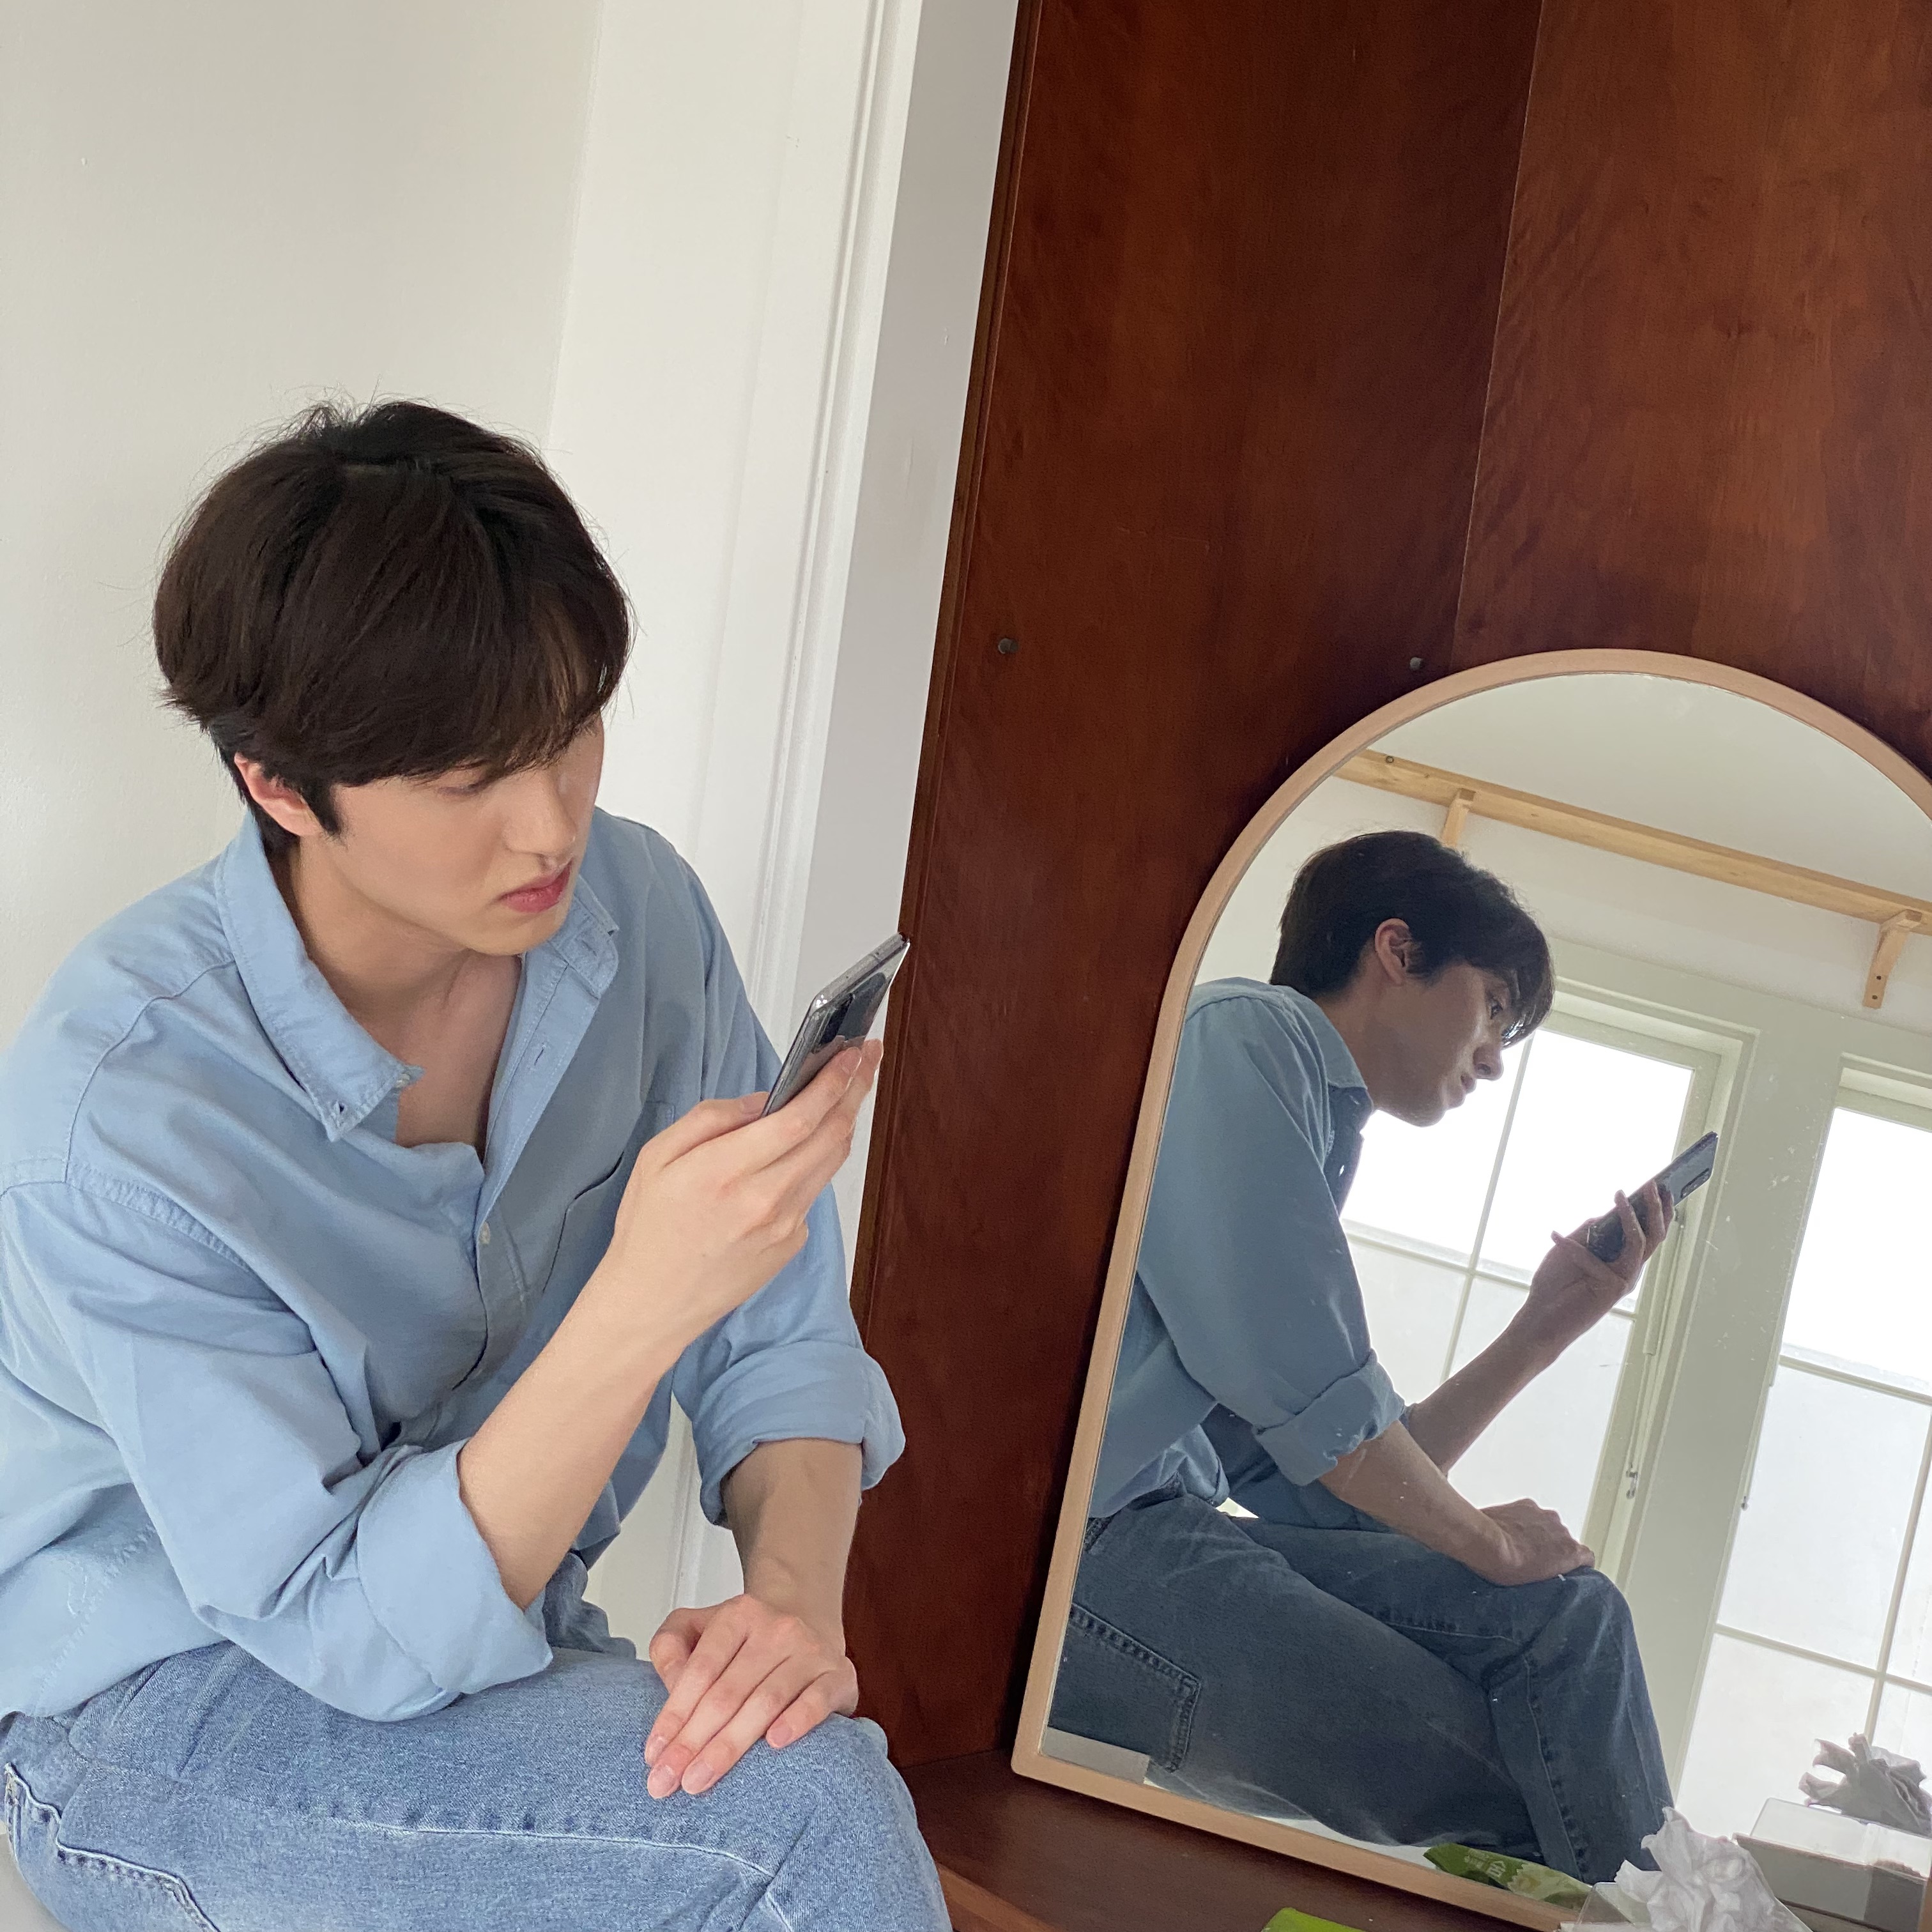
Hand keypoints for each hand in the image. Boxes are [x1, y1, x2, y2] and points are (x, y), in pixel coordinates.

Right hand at [591, 1041, 880, 1357]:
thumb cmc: (649, 1229)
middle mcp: (764, 1200)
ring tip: (850, 1088)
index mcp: (725, 1172)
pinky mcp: (793, 1244)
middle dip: (856, 1089)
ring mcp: (785, 1226)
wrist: (653, 1303)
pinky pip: (814, 1191)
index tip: (851, 1054)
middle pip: (831, 1135)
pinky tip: (806, 1147)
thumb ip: (710, 1120)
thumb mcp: (657, 1158)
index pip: (798, 1118)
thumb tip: (762, 1101)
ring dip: (845, 1120)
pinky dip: (816, 1162)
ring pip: (831, 1160)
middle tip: (869, 1057)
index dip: (832, 1082)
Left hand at [642, 1594, 858, 1797]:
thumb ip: (671, 1646)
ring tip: (699, 1779)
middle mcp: (777, 1628)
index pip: (700, 1669)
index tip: (653, 1755)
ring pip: (766, 1701)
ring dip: (729, 1745)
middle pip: (728, 1692)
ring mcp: (811, 1650)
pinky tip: (775, 1743)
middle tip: (667, 1782)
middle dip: (693, 1741)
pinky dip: (797, 1720)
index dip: (674, 1714)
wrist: (809, 1620)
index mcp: (739, 1614)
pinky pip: (818, 1699)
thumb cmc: (748, 1639)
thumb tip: (670, 1685)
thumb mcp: (701, 1627)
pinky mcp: (839, 1674)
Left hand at [1470, 1498, 1593, 1584]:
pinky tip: (1510, 1529)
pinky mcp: (1527, 1504)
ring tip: (1520, 1543)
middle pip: (1564, 1540)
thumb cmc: (1508, 1567)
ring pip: (1548, 1525)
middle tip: (1535, 1558)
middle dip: (1554, 1547)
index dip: (1577, 1563)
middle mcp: (1562, 1530)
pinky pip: (1531, 1514)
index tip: (1567, 1569)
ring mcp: (1544, 1514)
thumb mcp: (1537, 1582)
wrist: (1486, 1543)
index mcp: (1570, 1552)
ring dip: (1539, 1532)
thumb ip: (1553, 1572)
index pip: (1586, 1557)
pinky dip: (1525, 1520)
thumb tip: (1549, 1571)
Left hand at [1512, 1181, 1672, 1362]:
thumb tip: (1604, 1216)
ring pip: (1639, 1242)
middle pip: (1654, 1237)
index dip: (1656, 1211)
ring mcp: (1623, 1281)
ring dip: (1630, 1215)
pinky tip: (1554, 1237)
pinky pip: (1597, 1259)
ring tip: (1619, 1194)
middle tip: (1655, 1184)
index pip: (1646, 1234)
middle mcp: (1628, 1272)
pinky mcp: (1611, 1288)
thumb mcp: (1569, 1249)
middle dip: (1657, 1209)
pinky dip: (1573, 1247)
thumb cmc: (1554, 1284)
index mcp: (1621, 1262)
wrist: (1540, 1317)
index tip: (1659, 1186)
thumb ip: (1590, 1233)